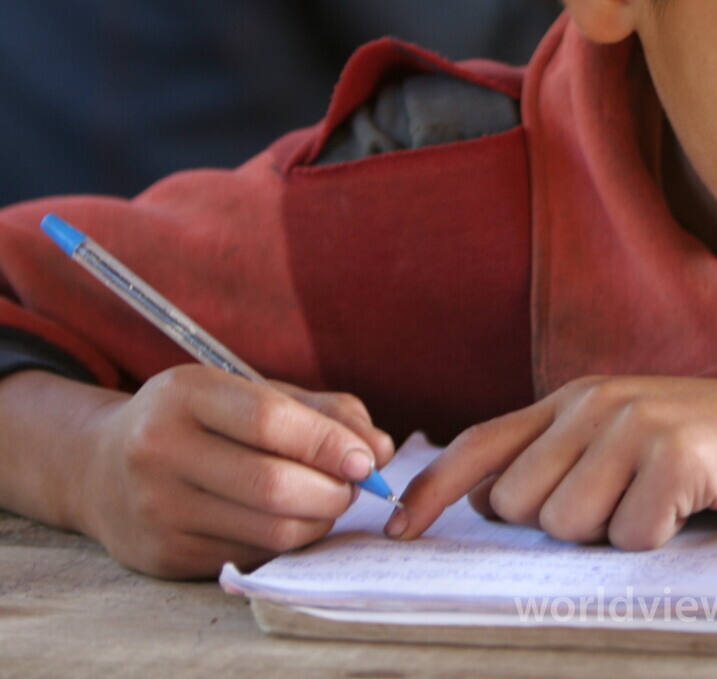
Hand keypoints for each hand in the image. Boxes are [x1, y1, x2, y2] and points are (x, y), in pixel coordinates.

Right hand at [73, 365, 393, 578]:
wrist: (102, 467)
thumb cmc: (200, 421)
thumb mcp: (251, 393)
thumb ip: (323, 412)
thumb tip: (381, 451)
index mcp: (184, 394)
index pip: (270, 421)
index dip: (329, 444)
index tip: (367, 460)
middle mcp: (159, 450)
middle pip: (274, 485)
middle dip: (334, 491)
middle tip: (354, 488)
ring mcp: (156, 507)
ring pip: (269, 530)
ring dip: (318, 521)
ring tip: (328, 503)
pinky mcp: (163, 554)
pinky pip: (251, 555)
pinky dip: (288, 542)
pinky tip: (291, 522)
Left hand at [389, 376, 716, 549]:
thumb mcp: (630, 432)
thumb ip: (561, 454)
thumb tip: (486, 496)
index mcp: (577, 397)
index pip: (482, 445)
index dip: (433, 491)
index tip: (399, 531)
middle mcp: (596, 403)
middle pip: (520, 504)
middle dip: (563, 524)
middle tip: (626, 502)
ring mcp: (635, 425)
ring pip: (569, 527)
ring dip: (614, 532)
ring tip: (663, 500)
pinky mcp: (674, 456)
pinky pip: (630, 537)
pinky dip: (659, 538)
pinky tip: (692, 505)